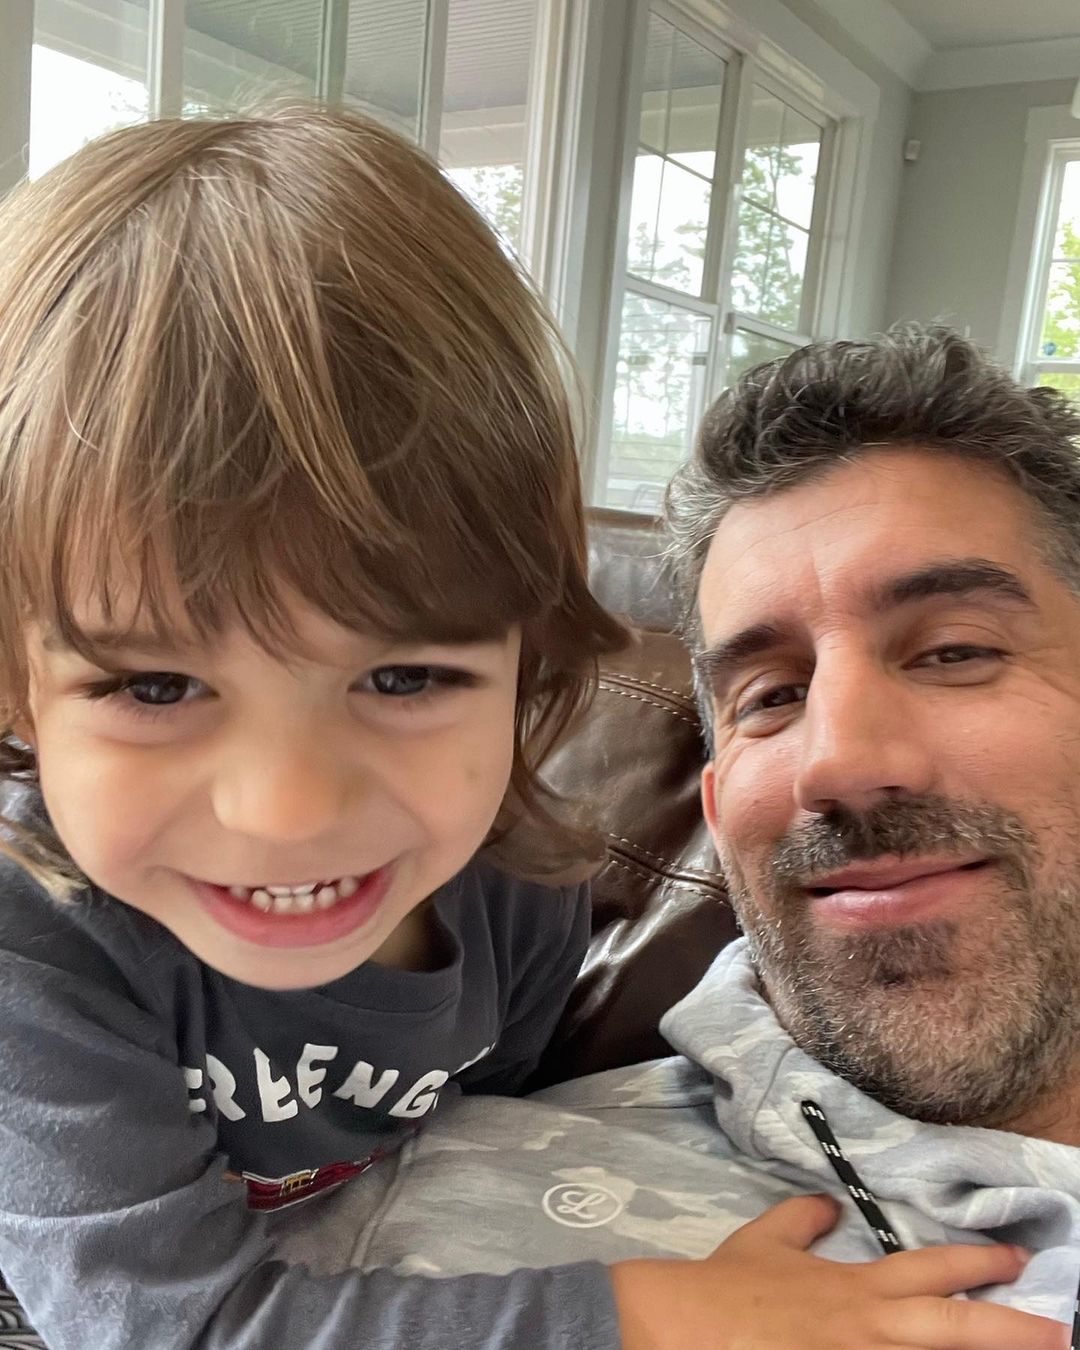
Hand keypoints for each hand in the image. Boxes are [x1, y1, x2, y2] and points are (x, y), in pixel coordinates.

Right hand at [609, 1193, 1067, 1348]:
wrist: (689, 1327)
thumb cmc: (730, 1288)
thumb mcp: (763, 1242)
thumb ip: (800, 1220)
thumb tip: (827, 1200)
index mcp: (858, 1290)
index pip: (930, 1270)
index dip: (976, 1263)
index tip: (1015, 1259)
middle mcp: (872, 1329)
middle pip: (954, 1326)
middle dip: (1010, 1329)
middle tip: (1058, 1332)